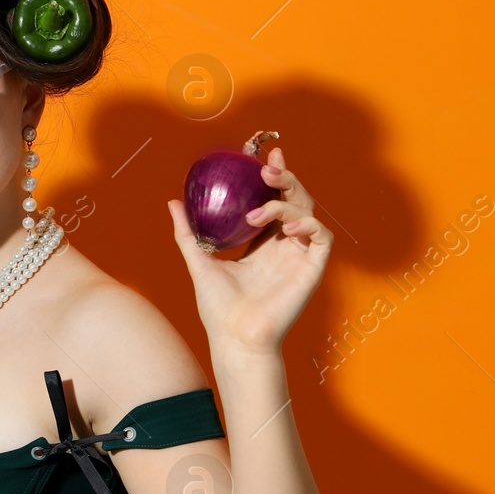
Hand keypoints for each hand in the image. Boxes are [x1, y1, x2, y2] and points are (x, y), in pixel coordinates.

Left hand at [168, 144, 332, 356]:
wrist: (234, 338)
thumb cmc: (218, 308)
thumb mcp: (199, 261)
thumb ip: (187, 233)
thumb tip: (173, 202)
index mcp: (262, 243)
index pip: (272, 199)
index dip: (273, 175)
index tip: (262, 155)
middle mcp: (283, 246)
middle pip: (294, 198)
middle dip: (284, 177)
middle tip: (266, 168)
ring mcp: (299, 255)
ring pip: (308, 211)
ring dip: (287, 201)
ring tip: (259, 211)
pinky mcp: (312, 268)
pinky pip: (321, 236)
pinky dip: (308, 223)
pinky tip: (286, 227)